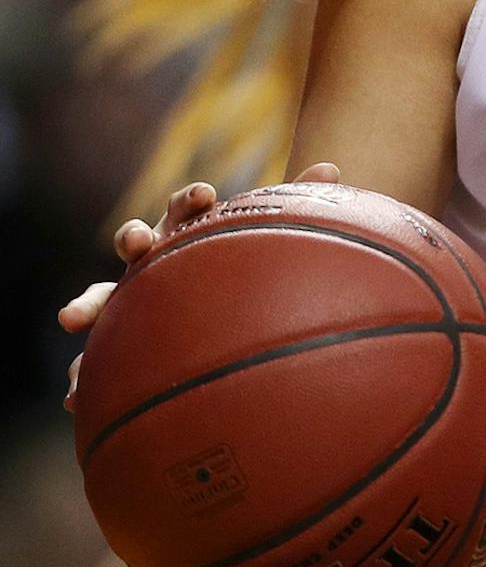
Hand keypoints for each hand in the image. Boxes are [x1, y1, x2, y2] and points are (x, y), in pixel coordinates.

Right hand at [59, 163, 340, 411]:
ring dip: (86, 303)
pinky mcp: (115, 338)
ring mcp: (128, 298)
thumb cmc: (236, 264)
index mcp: (186, 233)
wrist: (211, 309)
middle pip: (135, 243)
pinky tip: (73, 398)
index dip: (191, 200)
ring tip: (71, 317)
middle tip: (138, 242)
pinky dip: (80, 375)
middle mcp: (151, 262)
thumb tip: (332, 168)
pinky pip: (96, 357)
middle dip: (132, 238)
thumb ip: (295, 200)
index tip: (206, 194)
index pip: (185, 209)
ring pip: (100, 298)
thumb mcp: (264, 236)